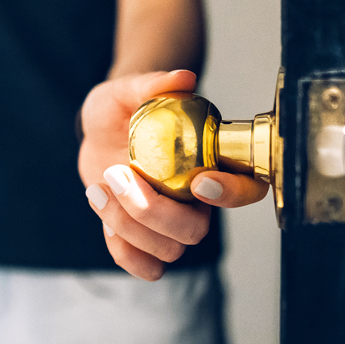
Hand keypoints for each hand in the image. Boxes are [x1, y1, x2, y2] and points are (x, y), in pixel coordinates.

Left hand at [79, 69, 268, 280]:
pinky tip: (100, 207)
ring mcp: (169, 223)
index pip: (246, 189)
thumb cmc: (123, 107)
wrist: (100, 128)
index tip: (199, 181)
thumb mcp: (128, 88)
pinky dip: (122, 250)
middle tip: (116, 174)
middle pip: (195, 231)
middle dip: (152, 212)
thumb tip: (183, 78)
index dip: (231, 194)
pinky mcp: (141, 237)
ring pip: (167, 250)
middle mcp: (197, 201)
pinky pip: (143, 265)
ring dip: (126, 224)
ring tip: (98, 185)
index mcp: (210, 163)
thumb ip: (153, 82)